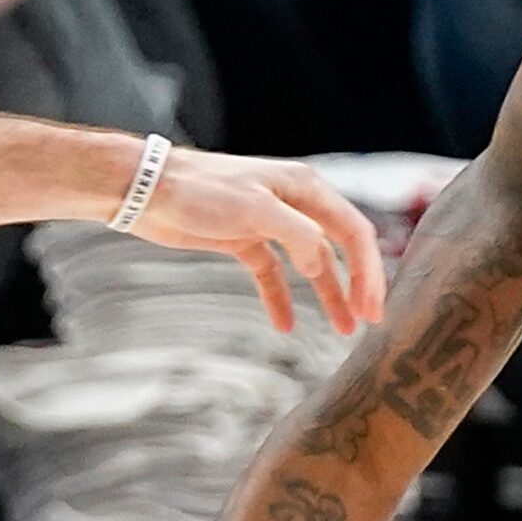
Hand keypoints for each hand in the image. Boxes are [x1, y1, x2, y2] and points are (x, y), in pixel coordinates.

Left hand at [126, 147, 387, 331]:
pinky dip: (280, 298)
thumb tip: (323, 266)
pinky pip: (273, 274)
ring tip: (341, 331)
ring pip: (310, 264)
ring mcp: (270, 224)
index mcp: (306, 189)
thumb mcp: (256, 209)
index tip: (373, 308)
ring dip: (327, 295)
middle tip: (366, 323)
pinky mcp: (244, 241)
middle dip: (356, 285)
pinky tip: (285, 325)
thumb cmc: (201, 190)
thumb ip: (298, 235)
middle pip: (339, 248)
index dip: (369, 271)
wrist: (148, 190)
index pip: (354, 232)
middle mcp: (295, 205)